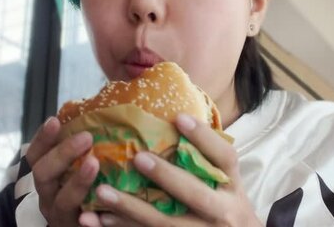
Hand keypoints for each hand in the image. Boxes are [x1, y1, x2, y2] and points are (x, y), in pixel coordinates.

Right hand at [25, 116, 100, 226]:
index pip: (36, 155)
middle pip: (44, 174)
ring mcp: (60, 215)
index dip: (42, 138)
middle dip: (62, 154)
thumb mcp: (79, 166)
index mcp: (47, 176)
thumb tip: (101, 110)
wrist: (88, 224)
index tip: (54, 120)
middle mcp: (48, 195)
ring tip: (94, 163)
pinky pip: (82, 224)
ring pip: (63, 200)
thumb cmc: (88, 190)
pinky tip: (102, 203)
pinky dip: (91, 217)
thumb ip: (84, 146)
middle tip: (86, 137)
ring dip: (77, 182)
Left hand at [89, 113, 262, 226]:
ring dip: (131, 208)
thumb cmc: (226, 204)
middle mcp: (223, 212)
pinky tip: (101, 218)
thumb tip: (176, 118)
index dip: (204, 138)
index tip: (179, 117)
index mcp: (233, 187)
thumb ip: (209, 157)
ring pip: (165, 223)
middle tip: (138, 158)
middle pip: (195, 194)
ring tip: (102, 191)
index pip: (225, 158)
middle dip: (166, 176)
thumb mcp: (227, 182)